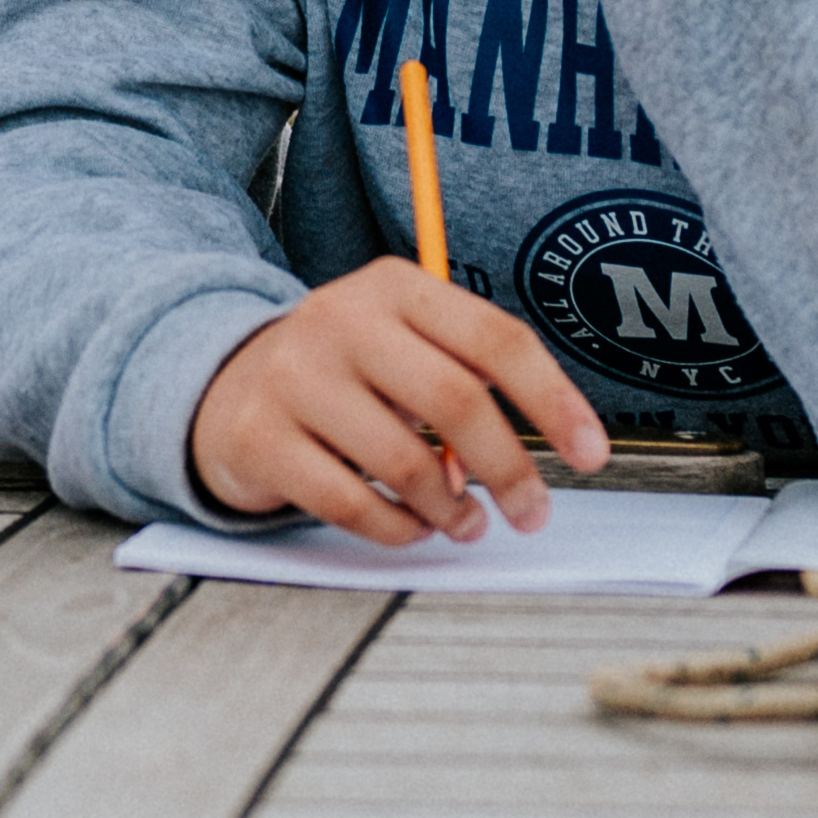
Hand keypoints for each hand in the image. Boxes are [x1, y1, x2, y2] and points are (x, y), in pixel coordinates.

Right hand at [186, 255, 612, 544]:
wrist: (226, 383)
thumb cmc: (346, 371)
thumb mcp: (403, 341)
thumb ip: (465, 375)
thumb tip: (542, 446)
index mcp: (395, 287)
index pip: (495, 339)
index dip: (554, 400)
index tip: (591, 453)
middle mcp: (342, 320)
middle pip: (455, 400)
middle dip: (509, 469)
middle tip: (532, 512)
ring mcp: (294, 377)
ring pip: (404, 462)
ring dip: (452, 509)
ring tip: (466, 521)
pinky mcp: (261, 438)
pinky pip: (352, 504)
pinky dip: (398, 530)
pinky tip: (412, 527)